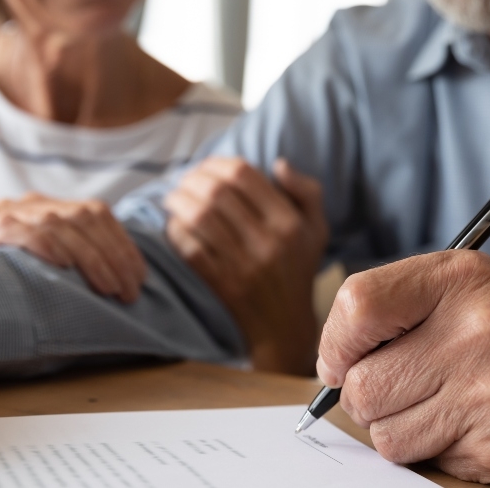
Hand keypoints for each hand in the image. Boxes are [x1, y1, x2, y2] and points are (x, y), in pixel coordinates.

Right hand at [0, 193, 145, 303]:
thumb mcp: (37, 264)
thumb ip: (69, 261)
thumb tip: (121, 285)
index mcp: (47, 207)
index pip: (97, 213)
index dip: (123, 244)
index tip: (140, 277)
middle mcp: (30, 203)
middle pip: (86, 218)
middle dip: (115, 257)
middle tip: (130, 292)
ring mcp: (7, 212)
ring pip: (62, 224)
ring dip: (92, 259)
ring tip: (110, 289)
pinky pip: (25, 231)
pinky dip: (48, 246)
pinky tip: (65, 266)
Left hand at [164, 158, 326, 375]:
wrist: (284, 325)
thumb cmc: (298, 269)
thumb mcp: (316, 229)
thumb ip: (306, 192)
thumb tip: (278, 163)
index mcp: (289, 222)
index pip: (244, 175)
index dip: (218, 163)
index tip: (206, 166)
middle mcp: (268, 242)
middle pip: (217, 192)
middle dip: (192, 178)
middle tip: (183, 179)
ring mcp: (243, 264)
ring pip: (199, 217)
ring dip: (178, 201)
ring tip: (172, 198)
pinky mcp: (222, 284)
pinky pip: (190, 248)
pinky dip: (176, 231)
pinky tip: (174, 224)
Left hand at [317, 251, 489, 486]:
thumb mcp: (474, 286)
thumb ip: (400, 305)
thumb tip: (332, 361)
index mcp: (461, 281)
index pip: (357, 307)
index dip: (336, 343)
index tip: (342, 360)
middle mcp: (476, 333)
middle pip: (362, 385)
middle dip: (367, 396)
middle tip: (399, 389)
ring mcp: (489, 395)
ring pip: (385, 434)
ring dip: (400, 429)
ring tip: (442, 406)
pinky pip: (426, 461)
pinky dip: (438, 451)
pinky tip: (473, 426)